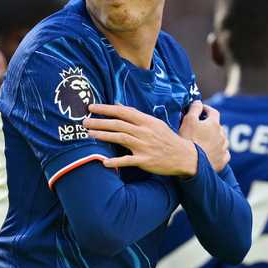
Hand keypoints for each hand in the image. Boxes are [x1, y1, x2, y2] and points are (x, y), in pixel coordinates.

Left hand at [83, 103, 197, 176]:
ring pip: (121, 138)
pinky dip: (116, 161)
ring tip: (90, 135)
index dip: (106, 108)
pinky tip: (104, 162)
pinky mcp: (146, 160)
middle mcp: (144, 131)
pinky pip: (128, 160)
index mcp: (146, 121)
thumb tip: (118, 104)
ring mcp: (145, 146)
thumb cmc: (166, 138)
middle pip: (118, 124)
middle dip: (100, 122)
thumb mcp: (153, 123)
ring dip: (104, 136)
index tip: (91, 107)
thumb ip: (135, 114)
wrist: (184, 155)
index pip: (122, 111)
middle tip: (84, 122)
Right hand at [179, 101, 229, 171]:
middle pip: (218, 127)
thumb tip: (199, 102)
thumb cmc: (187, 139)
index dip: (206, 109)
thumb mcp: (188, 120)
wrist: (188, 161)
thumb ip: (194, 108)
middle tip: (201, 128)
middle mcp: (222, 135)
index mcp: (214, 124)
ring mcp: (223, 149)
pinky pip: (224, 154)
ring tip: (206, 142)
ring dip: (216, 139)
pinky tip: (214, 153)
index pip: (213, 112)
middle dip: (211, 126)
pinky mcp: (222, 161)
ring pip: (222, 141)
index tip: (200, 109)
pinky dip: (220, 152)